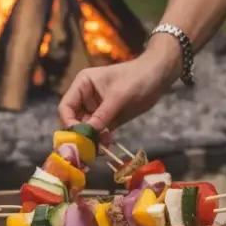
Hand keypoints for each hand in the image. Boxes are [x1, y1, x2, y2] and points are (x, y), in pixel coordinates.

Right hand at [58, 38, 178, 137]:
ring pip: (86, 129)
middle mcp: (86, 97)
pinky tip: (109, 143)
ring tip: (102, 147)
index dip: (69, 123)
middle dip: (81, 134)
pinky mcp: (108, 118)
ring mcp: (97, 109)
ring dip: (92, 139)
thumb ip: (103, 114)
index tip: (79, 137)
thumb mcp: (119, 95)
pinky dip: (101, 139)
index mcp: (83, 85)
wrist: (159, 77)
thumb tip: (89, 132)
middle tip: (89, 148)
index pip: (66, 107)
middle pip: (74, 121)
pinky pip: (99, 132)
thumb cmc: (137, 78)